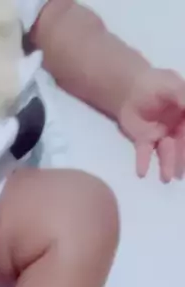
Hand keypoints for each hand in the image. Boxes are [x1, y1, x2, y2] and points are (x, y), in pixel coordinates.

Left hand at [119, 67, 184, 182]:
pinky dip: (143, 163)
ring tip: (166, 179)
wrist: (130, 88)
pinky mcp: (144, 140)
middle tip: (181, 174)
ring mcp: (161, 136)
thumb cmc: (155, 83)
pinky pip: (145, 153)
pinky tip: (142, 173)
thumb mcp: (172, 86)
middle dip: (182, 160)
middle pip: (181, 146)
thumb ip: (182, 96)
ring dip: (166, 165)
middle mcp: (176, 129)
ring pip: (166, 152)